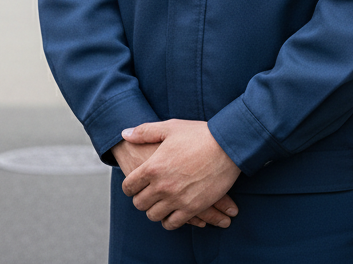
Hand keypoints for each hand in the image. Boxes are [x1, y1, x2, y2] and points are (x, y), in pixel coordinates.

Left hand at [119, 119, 241, 229]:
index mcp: (153, 166)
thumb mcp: (170, 127)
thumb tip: (125, 134)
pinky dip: (169, 220)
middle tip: (148, 193)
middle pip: (139, 204)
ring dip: (154, 209)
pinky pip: (172, 223)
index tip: (134, 185)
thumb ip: (145, 132)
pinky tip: (172, 211)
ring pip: (154, 215)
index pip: (129, 186)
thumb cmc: (198, 134)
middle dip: (141, 198)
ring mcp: (177, 199)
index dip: (129, 186)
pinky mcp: (192, 208)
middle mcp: (162, 186)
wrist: (227, 145)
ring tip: (160, 202)